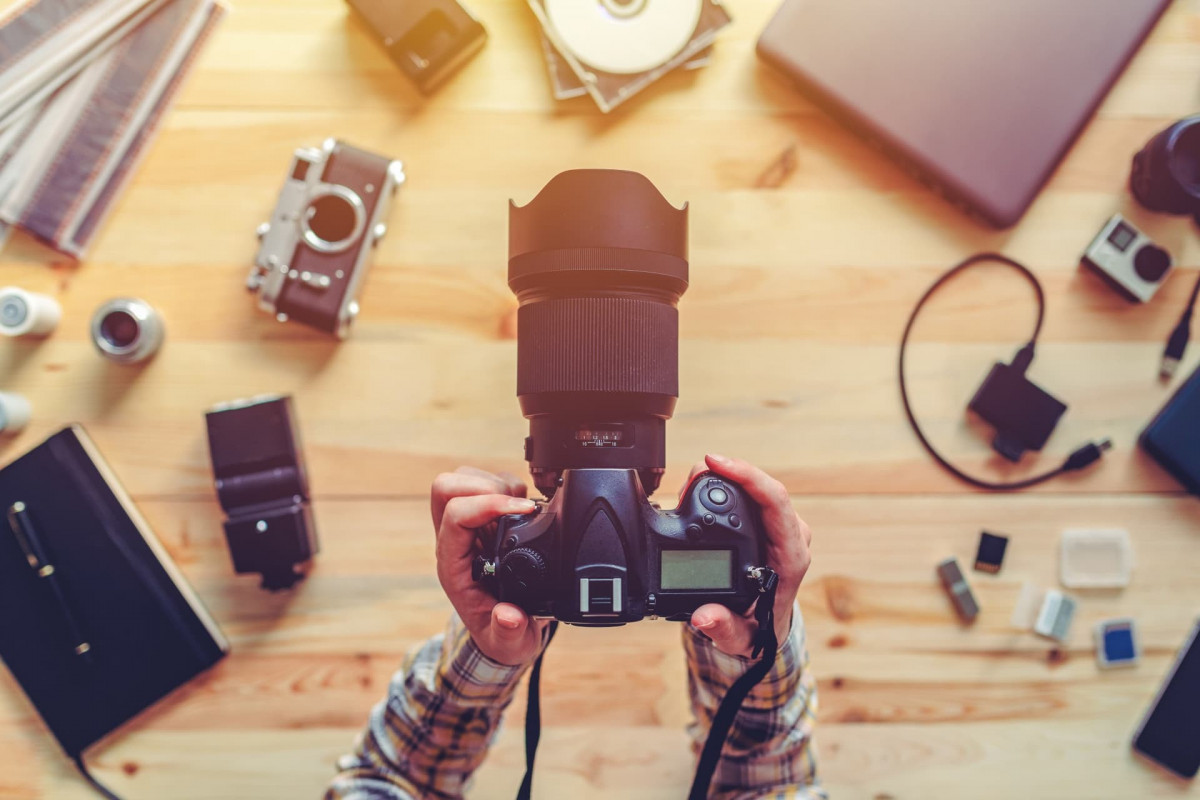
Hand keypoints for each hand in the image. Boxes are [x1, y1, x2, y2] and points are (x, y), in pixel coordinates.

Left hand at [430, 467, 548, 665]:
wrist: (505, 631)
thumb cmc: (503, 634)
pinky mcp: (484, 519)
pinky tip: (526, 508)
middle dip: (485, 485)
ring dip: (497, 484)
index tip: (524, 510)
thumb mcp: (510, 643)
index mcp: (454, 566)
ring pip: (464, 479)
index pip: (455, 516)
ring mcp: (467, 527)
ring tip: (524, 507)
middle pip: (447, 488)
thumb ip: (508, 632)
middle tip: (518, 503)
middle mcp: (455, 541)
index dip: (488, 505)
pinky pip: (487, 483)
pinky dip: (509, 487)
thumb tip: (508, 615)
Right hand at [686, 455, 812, 657]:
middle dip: (725, 473)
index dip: (747, 476)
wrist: (767, 627)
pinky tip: (702, 489)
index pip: (775, 502)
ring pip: (755, 486)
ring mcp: (780, 526)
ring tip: (688, 491)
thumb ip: (723, 627)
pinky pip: (749, 494)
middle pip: (762, 486)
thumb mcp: (740, 638)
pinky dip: (724, 486)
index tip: (715, 463)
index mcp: (790, 556)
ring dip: (723, 479)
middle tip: (686, 484)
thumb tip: (703, 615)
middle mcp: (789, 535)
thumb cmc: (756, 628)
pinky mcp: (768, 523)